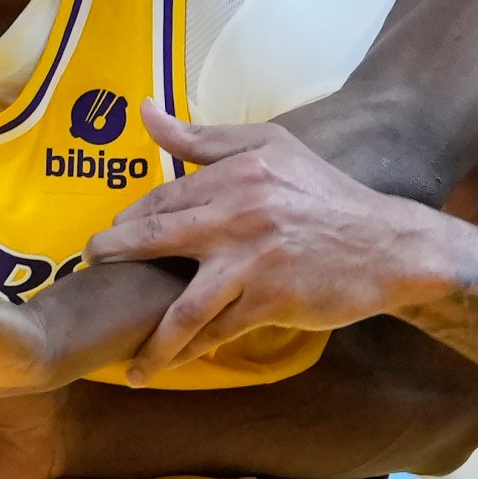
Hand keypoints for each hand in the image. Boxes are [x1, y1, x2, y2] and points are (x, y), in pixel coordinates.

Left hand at [85, 101, 434, 383]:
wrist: (389, 246)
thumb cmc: (325, 195)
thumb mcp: (270, 148)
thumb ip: (203, 139)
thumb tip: (145, 112)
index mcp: (236, 173)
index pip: (162, 197)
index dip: (130, 221)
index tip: (109, 238)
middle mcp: (238, 213)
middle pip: (154, 239)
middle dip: (113, 258)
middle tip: (88, 272)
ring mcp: (252, 261)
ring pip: (182, 306)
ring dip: (149, 339)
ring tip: (128, 357)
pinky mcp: (269, 300)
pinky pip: (217, 332)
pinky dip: (189, 352)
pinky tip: (167, 365)